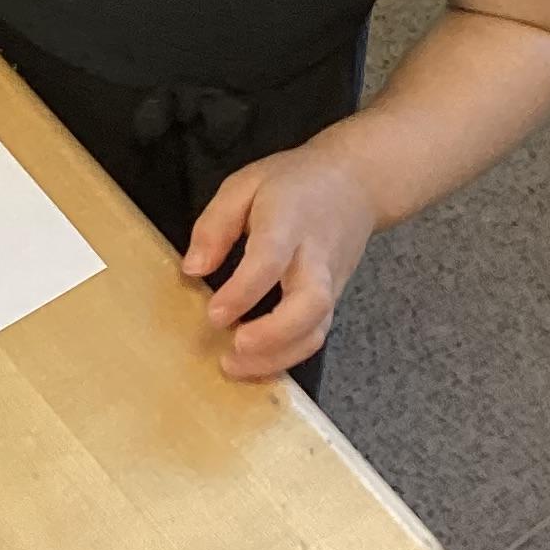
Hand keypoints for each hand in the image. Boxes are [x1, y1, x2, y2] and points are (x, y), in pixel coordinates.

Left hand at [183, 129, 380, 380]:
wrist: (356, 185)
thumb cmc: (293, 183)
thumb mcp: (244, 184)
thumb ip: (216, 224)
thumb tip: (192, 269)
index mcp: (289, 221)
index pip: (271, 259)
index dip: (243, 291)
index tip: (214, 314)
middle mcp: (316, 257)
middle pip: (310, 303)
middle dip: (273, 334)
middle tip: (233, 348)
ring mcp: (330, 283)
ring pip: (317, 329)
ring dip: (278, 356)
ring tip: (234, 367)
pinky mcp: (333, 302)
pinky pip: (316, 335)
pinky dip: (287, 356)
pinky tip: (255, 363)